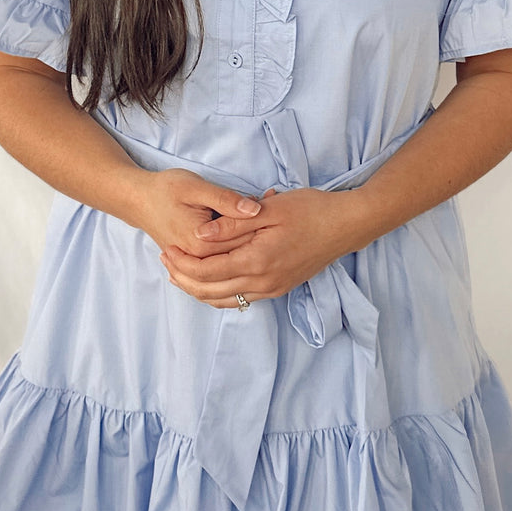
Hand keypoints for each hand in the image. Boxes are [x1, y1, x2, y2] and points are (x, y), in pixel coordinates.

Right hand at [137, 166, 268, 260]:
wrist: (139, 201)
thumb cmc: (165, 190)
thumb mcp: (196, 188)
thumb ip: (225, 200)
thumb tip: (256, 208)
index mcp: (202, 246)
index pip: (244, 240)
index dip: (262, 217)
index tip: (272, 196)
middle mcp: (201, 261)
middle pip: (243, 250)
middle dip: (259, 226)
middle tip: (270, 197)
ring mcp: (198, 264)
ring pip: (236, 254)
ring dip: (250, 234)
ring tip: (260, 205)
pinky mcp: (196, 260)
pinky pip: (225, 254)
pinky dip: (238, 239)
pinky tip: (244, 222)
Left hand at [159, 185, 358, 310]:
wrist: (346, 226)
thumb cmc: (310, 211)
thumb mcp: (269, 210)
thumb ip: (232, 224)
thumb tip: (199, 234)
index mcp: (258, 260)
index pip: (207, 270)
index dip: (182, 262)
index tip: (167, 248)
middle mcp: (263, 282)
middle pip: (210, 291)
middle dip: (183, 278)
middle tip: (165, 261)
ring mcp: (272, 289)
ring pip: (223, 300)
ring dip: (198, 289)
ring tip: (179, 273)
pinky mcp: (278, 288)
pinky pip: (240, 299)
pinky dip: (218, 294)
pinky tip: (208, 282)